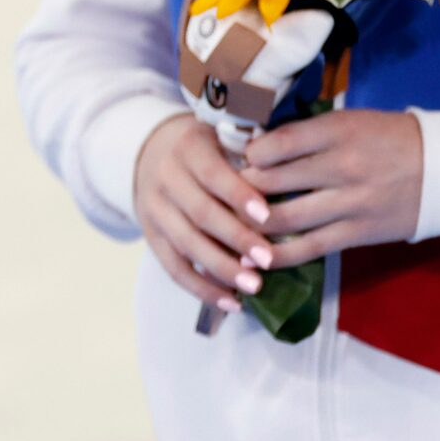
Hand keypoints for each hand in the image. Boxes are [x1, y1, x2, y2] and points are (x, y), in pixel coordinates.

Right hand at [134, 115, 275, 313]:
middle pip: (200, 213)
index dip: (238, 196)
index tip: (267, 217)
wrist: (151, 153)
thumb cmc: (207, 148)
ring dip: (221, 269)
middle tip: (268, 260)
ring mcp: (154, 210)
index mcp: (187, 148)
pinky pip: (173, 268)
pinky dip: (201, 288)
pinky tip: (230, 302)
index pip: (212, 174)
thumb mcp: (223, 138)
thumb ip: (250, 159)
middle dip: (236, 239)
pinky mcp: (150, 236)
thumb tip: (288, 192)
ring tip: (254, 287)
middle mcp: (165, 178)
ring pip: (185, 244)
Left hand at [239, 109, 422, 265]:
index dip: (245, 155)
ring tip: (230, 224)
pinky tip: (253, 257)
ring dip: (249, 225)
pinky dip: (276, 255)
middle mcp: (341, 167)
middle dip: (237, 190)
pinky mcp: (357, 233)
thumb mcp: (348, 121)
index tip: (233, 159)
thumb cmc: (387, 139)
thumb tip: (251, 146)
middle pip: (270, 182)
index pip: (275, 144)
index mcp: (336, 131)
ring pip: (282, 219)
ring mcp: (349, 203)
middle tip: (220, 194)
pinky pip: (307, 249)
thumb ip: (304, 133)